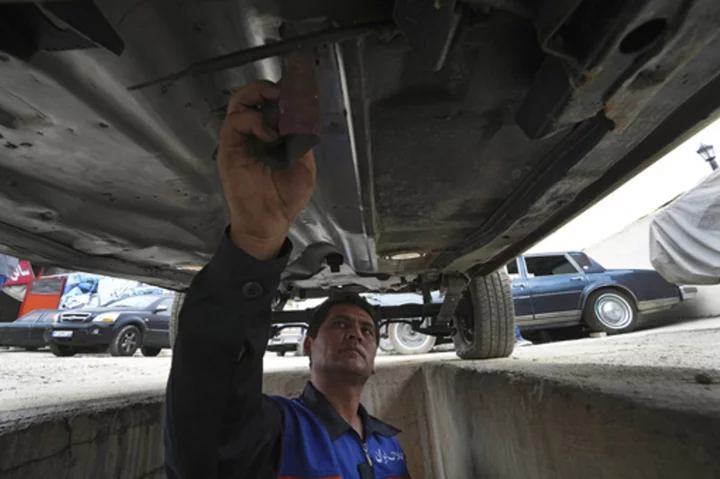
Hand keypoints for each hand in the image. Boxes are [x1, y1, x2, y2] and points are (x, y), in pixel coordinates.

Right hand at [218, 80, 315, 259]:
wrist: (269, 223)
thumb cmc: (285, 199)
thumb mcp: (305, 167)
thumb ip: (302, 142)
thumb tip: (303, 119)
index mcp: (272, 137)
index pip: (271, 106)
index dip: (282, 95)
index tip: (297, 92)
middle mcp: (254, 135)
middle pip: (251, 98)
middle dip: (267, 88)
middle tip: (283, 92)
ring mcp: (240, 141)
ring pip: (239, 103)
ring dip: (257, 96)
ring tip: (275, 102)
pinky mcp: (229, 149)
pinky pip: (234, 123)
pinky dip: (253, 121)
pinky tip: (269, 135)